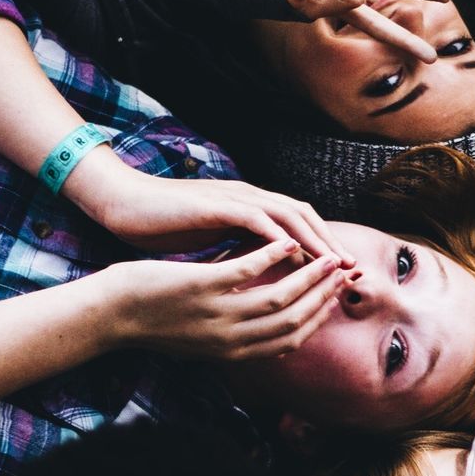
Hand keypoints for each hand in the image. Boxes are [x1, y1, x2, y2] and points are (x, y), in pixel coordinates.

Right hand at [70, 153, 353, 261]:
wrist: (124, 205)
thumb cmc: (164, 227)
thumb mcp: (211, 241)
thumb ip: (239, 251)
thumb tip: (261, 275)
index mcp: (248, 209)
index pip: (298, 225)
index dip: (322, 248)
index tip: (341, 277)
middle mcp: (248, 198)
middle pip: (303, 216)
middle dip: (329, 242)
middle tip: (350, 271)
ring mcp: (233, 198)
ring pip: (287, 213)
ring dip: (313, 238)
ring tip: (332, 264)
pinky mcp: (215, 205)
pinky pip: (255, 217)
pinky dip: (276, 233)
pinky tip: (291, 252)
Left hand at [105, 240, 352, 361]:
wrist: (107, 316)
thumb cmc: (153, 321)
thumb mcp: (201, 337)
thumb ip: (235, 331)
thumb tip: (265, 318)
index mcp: (232, 351)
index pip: (291, 339)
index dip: (319, 316)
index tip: (336, 295)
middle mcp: (229, 340)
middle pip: (293, 321)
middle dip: (323, 295)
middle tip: (343, 271)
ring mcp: (214, 316)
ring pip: (278, 300)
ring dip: (307, 276)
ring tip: (325, 257)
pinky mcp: (198, 289)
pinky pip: (244, 272)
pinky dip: (269, 255)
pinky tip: (284, 241)